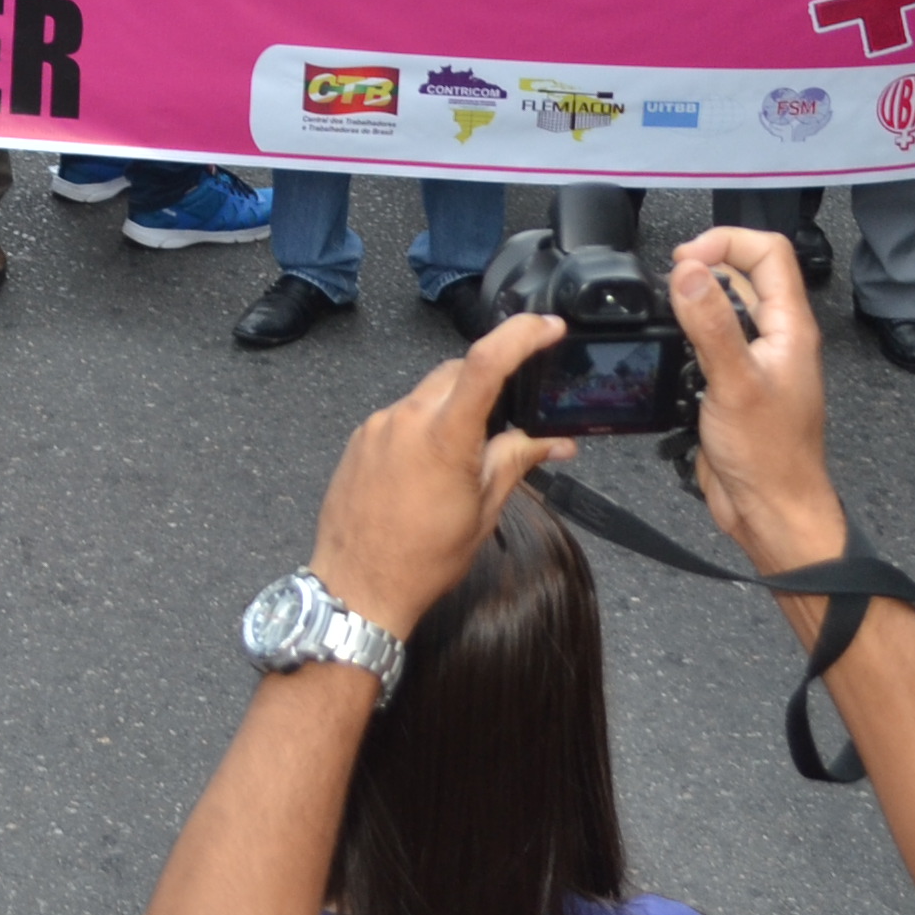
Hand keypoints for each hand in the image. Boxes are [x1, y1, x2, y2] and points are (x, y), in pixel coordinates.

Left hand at [303, 314, 571, 634]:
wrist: (357, 587)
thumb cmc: (423, 559)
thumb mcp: (483, 511)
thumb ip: (517, 461)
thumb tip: (557, 442)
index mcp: (444, 437)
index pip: (486, 363)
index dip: (521, 335)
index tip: (548, 327)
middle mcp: (406, 419)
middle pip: (456, 373)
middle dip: (487, 383)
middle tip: (506, 421)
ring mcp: (378, 426)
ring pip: (427, 393)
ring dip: (451, 410)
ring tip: (461, 459)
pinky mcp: (360, 437)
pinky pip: (401, 415)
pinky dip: (422, 427)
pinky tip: (426, 468)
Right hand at [666, 227, 845, 573]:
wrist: (771, 512)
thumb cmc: (768, 456)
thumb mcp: (735, 383)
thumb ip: (712, 325)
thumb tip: (688, 270)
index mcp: (789, 327)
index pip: (768, 253)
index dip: (726, 242)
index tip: (685, 260)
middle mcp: (775, 337)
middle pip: (743, 274)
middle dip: (704, 267)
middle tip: (669, 285)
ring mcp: (754, 361)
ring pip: (725, 307)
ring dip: (694, 301)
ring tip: (666, 315)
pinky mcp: (733, 385)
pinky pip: (711, 343)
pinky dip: (688, 335)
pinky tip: (669, 351)